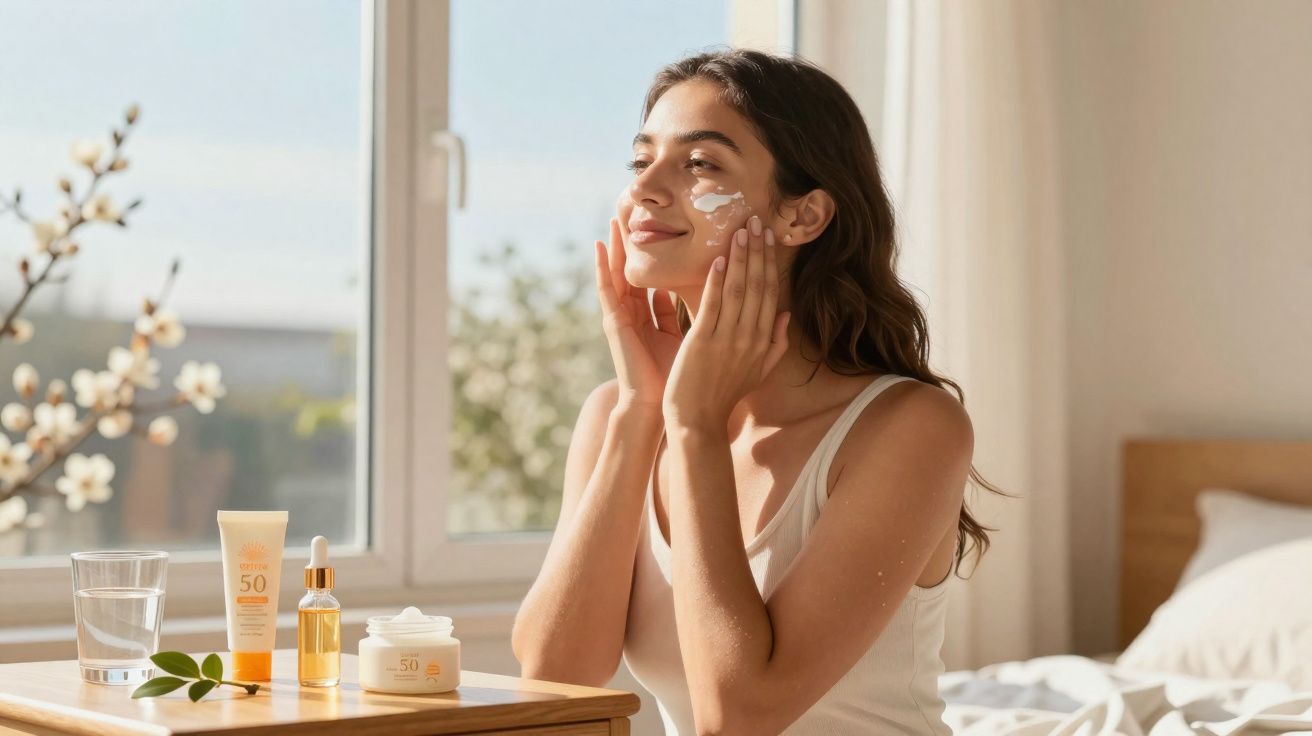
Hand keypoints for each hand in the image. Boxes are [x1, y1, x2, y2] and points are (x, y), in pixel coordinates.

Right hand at [594, 217, 683, 408]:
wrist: (661, 404)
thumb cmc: (678, 377)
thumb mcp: (690, 338)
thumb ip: (696, 317)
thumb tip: (716, 295)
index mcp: (655, 318)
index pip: (657, 279)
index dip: (660, 257)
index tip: (666, 232)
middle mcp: (637, 314)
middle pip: (636, 271)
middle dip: (636, 245)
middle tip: (635, 215)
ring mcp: (623, 316)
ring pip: (619, 273)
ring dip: (615, 247)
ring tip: (614, 219)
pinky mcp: (614, 322)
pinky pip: (606, 289)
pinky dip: (601, 267)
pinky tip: (598, 246)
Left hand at [663, 215, 789, 428]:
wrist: (698, 420)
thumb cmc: (724, 395)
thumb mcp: (759, 372)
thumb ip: (777, 344)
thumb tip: (787, 315)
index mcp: (763, 342)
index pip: (771, 293)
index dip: (770, 262)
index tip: (768, 237)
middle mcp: (750, 338)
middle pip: (758, 286)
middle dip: (758, 251)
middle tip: (756, 220)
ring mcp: (727, 340)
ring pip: (738, 290)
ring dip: (739, 258)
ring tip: (740, 231)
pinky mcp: (703, 342)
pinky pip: (712, 306)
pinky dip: (716, 281)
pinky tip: (717, 259)